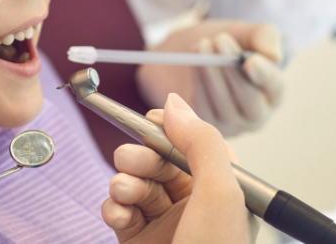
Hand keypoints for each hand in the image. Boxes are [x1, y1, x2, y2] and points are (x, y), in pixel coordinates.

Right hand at [101, 93, 259, 242]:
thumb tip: (175, 105)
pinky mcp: (138, 241)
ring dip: (123, 182)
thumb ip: (201, 142)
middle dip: (140, 157)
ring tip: (124, 193)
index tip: (148, 121)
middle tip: (131, 162)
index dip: (169, 131)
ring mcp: (165, 225)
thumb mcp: (220, 194)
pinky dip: (113, 207)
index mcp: (222, 190)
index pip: (193, 144)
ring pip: (136, 183)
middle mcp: (194, 205)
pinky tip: (117, 214)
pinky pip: (119, 211)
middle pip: (158, 161)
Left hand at [136, 21, 284, 136]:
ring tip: (203, 45)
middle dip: (233, 72)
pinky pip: (202, 110)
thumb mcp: (243, 32)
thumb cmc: (222, 43)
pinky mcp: (203, 126)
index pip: (275, 88)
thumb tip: (274, 55)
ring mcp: (229, 124)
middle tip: (219, 40)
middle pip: (251, 103)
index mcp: (272, 92)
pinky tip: (193, 61)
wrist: (186, 53)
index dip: (265, 76)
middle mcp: (255, 114)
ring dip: (212, 74)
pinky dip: (198, 84)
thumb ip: (263, 36)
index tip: (250, 60)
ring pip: (224, 106)